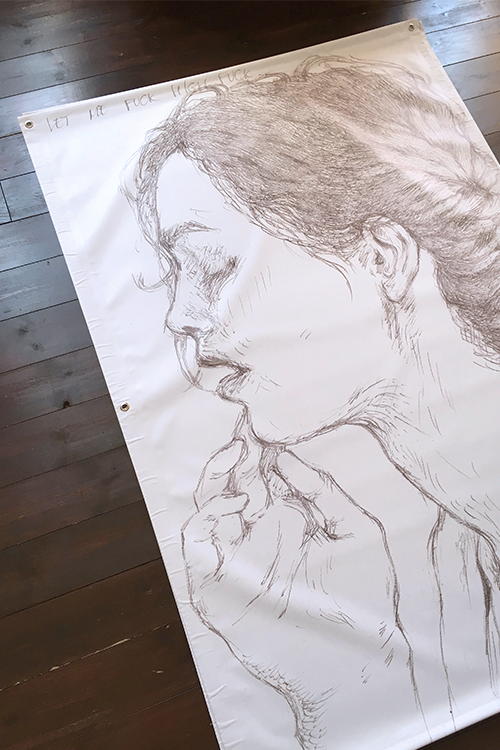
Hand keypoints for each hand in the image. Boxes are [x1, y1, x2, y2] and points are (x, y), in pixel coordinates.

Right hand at [182, 440, 421, 747]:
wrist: (357, 660)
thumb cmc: (364, 597)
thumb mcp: (356, 528)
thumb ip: (322, 490)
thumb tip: (286, 455)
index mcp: (284, 523)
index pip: (258, 478)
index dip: (255, 451)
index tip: (259, 426)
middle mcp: (254, 539)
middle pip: (226, 486)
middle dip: (233, 457)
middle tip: (245, 435)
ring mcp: (232, 562)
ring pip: (208, 507)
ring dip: (219, 479)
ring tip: (240, 460)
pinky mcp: (215, 585)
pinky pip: (198, 542)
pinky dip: (208, 517)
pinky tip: (237, 505)